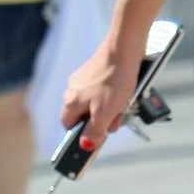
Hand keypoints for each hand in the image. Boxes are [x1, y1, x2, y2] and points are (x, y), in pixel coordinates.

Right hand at [60, 37, 141, 153]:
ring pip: (95, 102)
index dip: (81, 135)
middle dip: (100, 122)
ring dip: (110, 109)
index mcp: (70, 101)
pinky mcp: (97, 70)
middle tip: (115, 121)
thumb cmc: (115, 80)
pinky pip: (103, 90)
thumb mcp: (105, 113)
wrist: (124, 48)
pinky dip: (114, 96)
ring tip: (123, 105)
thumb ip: (95, 131)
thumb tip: (86, 146)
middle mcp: (73, 89)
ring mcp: (85, 79)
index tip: (94, 140)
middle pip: (84, 115)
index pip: (68, 126)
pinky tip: (125, 92)